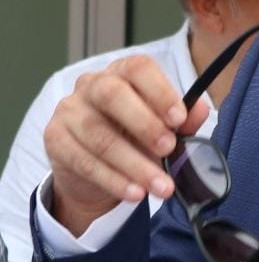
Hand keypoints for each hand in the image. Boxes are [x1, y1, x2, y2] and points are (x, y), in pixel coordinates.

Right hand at [43, 55, 209, 234]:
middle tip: (168, 149)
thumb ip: (184, 119)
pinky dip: (113, 180)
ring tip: (160, 186)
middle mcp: (93, 84)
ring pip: (99, 135)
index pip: (139, 68)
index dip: (160, 91)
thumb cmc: (136, 136)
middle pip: (112, 95)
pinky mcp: (55, 139)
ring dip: (134, 164)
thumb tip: (200, 110)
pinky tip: (135, 193)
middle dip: (144, 124)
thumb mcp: (164, 127)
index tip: (179, 118)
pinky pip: (83, 161)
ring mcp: (70, 110)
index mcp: (124, 72)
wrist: (99, 168)